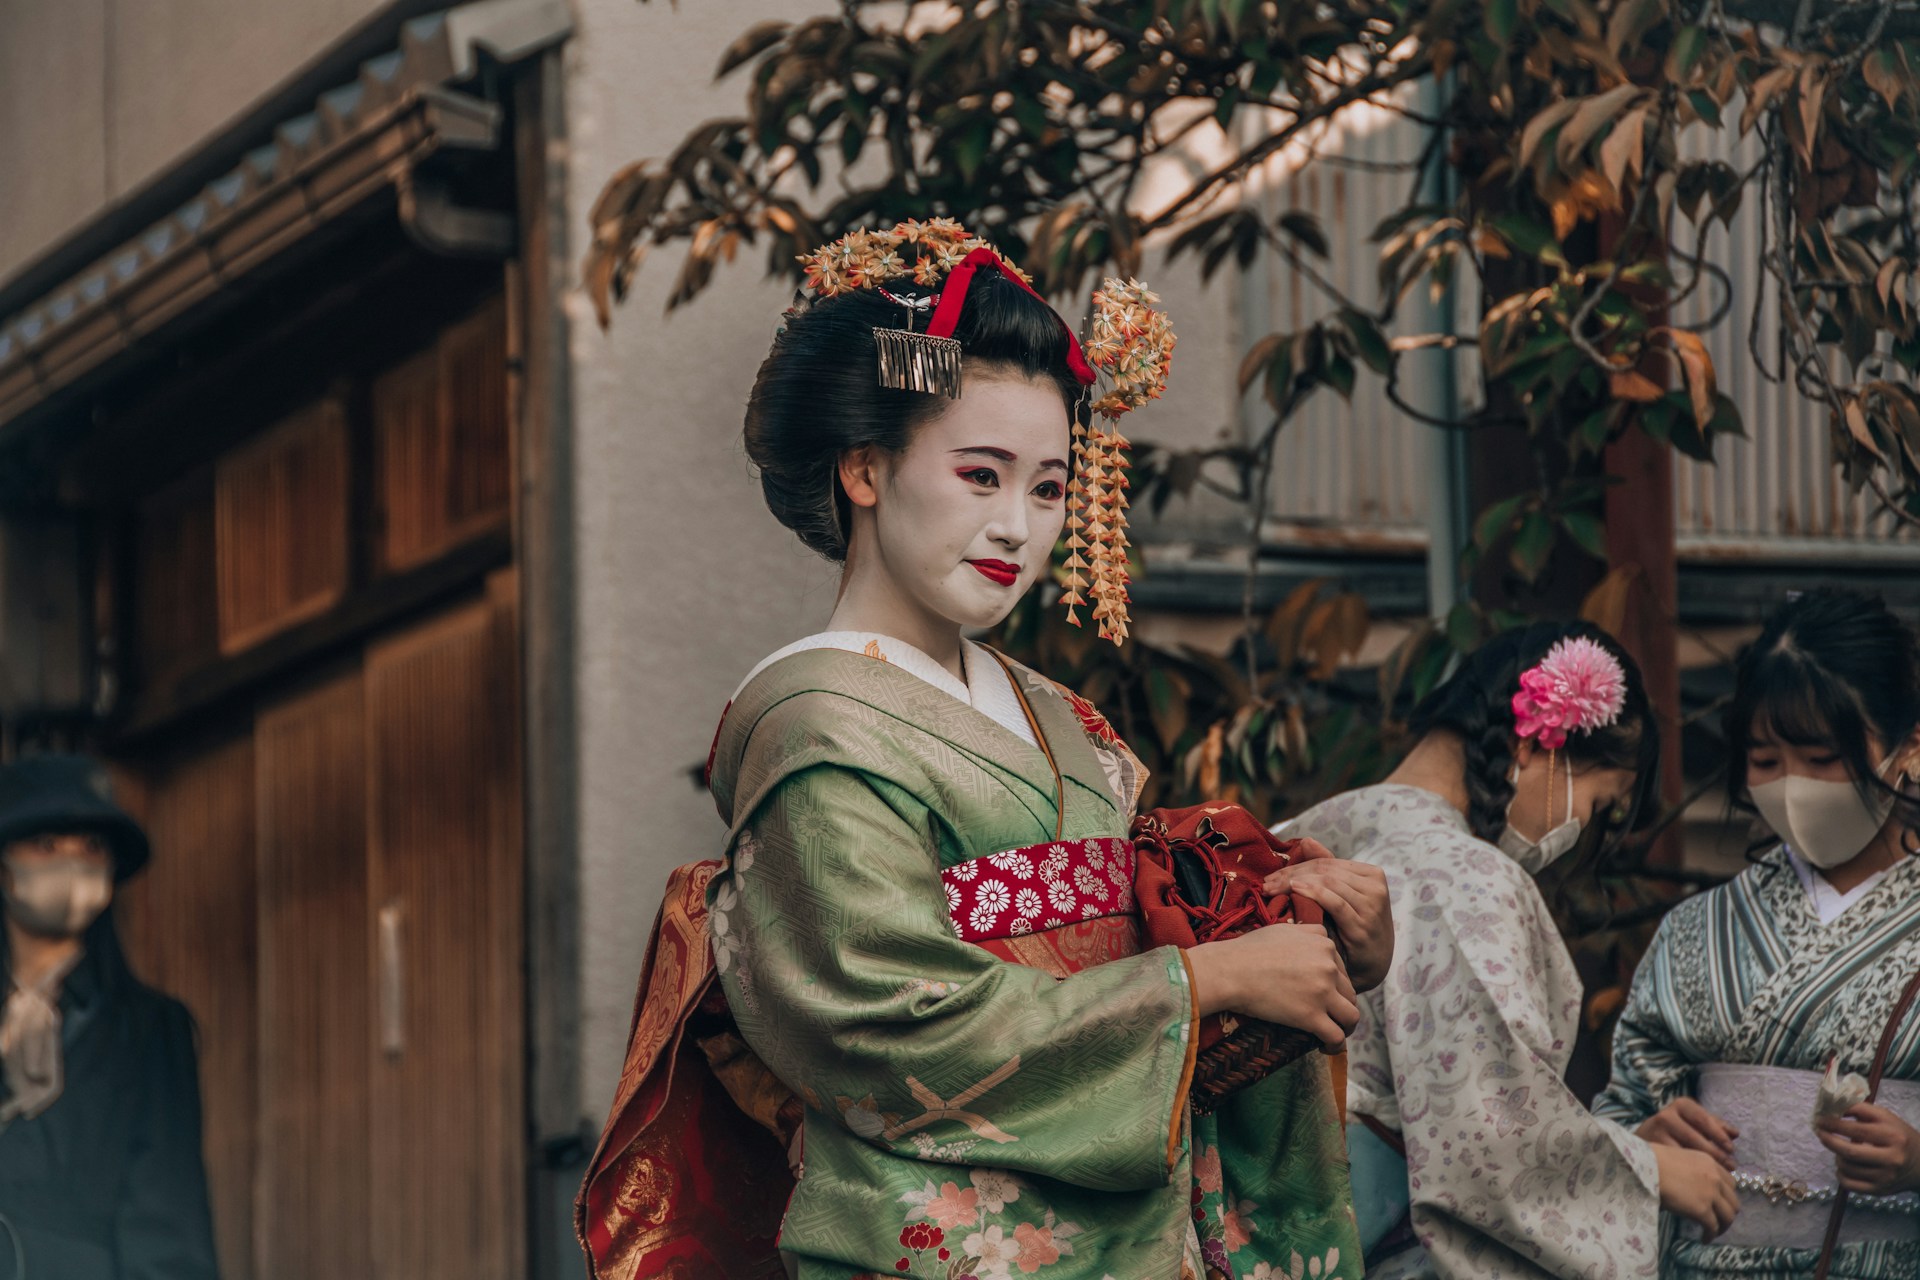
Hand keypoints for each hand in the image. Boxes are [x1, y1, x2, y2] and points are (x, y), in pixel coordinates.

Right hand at [1187, 926, 1358, 1050]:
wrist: (1229, 971)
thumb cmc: (1247, 950)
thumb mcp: (1283, 929)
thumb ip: (1308, 932)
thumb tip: (1318, 937)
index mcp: (1324, 944)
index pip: (1342, 968)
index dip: (1334, 983)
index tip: (1323, 994)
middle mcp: (1328, 967)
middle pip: (1349, 991)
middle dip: (1341, 1004)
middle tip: (1328, 1015)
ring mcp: (1322, 992)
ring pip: (1351, 1015)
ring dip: (1346, 1027)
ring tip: (1336, 1033)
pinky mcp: (1311, 1016)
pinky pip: (1337, 1036)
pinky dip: (1335, 1045)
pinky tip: (1326, 1048)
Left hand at [1263, 860, 1393, 991]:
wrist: (1370, 965)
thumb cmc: (1351, 928)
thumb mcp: (1341, 896)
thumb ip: (1326, 869)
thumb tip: (1306, 840)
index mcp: (1372, 873)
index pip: (1327, 862)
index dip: (1297, 865)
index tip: (1271, 876)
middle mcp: (1375, 886)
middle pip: (1325, 871)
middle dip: (1292, 875)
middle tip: (1267, 884)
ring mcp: (1372, 906)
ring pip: (1328, 883)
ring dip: (1295, 883)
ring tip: (1273, 890)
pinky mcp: (1363, 925)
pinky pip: (1335, 902)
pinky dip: (1313, 892)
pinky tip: (1294, 890)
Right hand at [1637, 1098, 1739, 1169]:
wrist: (1640, 1147)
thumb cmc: (1675, 1133)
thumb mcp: (1694, 1123)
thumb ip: (1713, 1126)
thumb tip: (1735, 1134)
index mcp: (1681, 1105)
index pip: (1703, 1118)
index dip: (1719, 1135)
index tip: (1731, 1149)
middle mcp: (1666, 1115)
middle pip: (1697, 1136)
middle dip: (1717, 1153)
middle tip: (1731, 1166)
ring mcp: (1656, 1132)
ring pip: (1687, 1151)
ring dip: (1707, 1164)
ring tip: (1720, 1175)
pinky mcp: (1652, 1150)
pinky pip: (1677, 1163)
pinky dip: (1691, 1171)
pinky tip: (1701, 1178)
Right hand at [1653, 1143, 1739, 1240]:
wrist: (1644, 1167)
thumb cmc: (1651, 1160)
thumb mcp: (1679, 1158)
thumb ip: (1691, 1170)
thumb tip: (1689, 1187)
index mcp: (1709, 1162)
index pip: (1730, 1182)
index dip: (1726, 1195)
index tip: (1719, 1203)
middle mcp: (1715, 1178)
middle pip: (1733, 1201)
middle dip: (1728, 1213)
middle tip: (1718, 1220)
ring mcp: (1711, 1194)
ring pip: (1728, 1216)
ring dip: (1723, 1226)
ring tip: (1712, 1232)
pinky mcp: (1702, 1210)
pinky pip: (1713, 1227)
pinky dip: (1710, 1235)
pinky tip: (1703, 1238)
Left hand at [1815, 1103, 1919, 1194]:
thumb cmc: (1898, 1136)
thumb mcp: (1885, 1117)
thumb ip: (1860, 1109)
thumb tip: (1832, 1108)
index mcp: (1892, 1136)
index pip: (1856, 1130)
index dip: (1833, 1124)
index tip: (1820, 1119)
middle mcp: (1891, 1158)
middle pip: (1849, 1152)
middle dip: (1829, 1140)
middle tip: (1820, 1133)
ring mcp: (1886, 1177)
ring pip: (1847, 1167)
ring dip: (1836, 1156)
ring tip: (1839, 1149)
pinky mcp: (1880, 1191)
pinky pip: (1849, 1184)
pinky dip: (1840, 1174)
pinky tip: (1843, 1166)